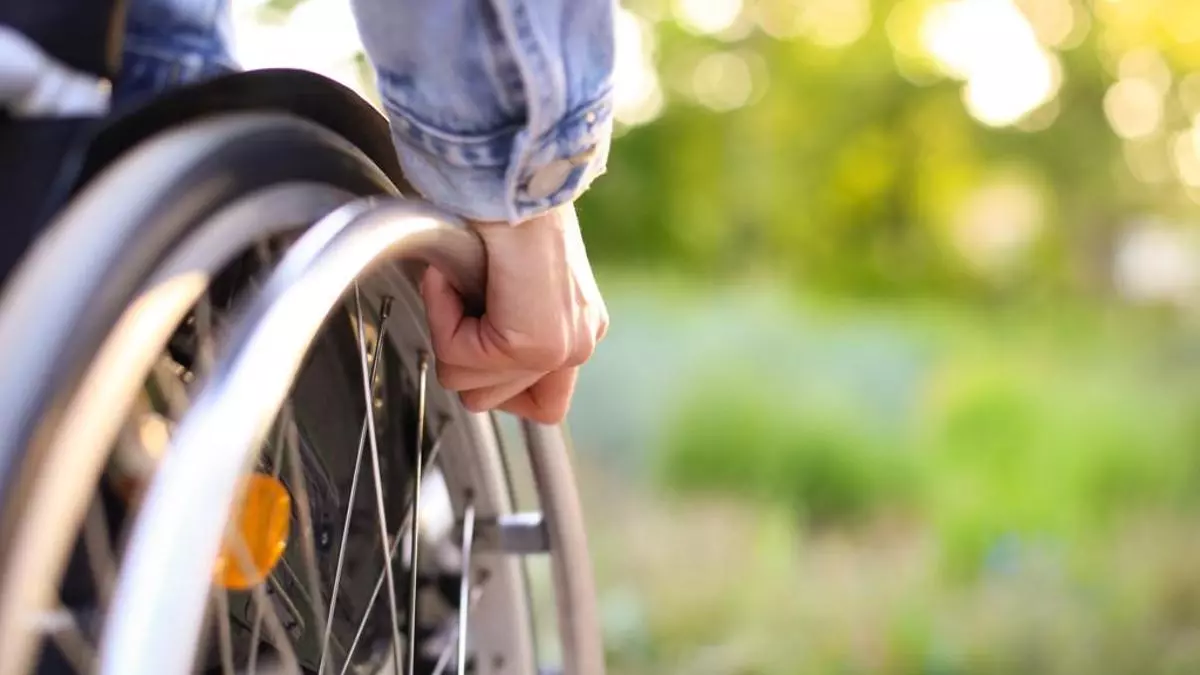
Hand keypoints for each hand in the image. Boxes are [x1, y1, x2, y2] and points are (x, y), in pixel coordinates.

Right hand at [420, 203, 608, 423]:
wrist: (507, 172)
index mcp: (577, 328)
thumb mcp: (506, 278)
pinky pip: (462, 361)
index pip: (537, 403)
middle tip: (464, 299)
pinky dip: (443, 318)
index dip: (485, 370)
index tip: (475, 319)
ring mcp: (563, 346)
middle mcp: (580, 342)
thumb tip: (460, 357)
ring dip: (450, 334)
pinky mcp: (537, 343)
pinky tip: (454, 279)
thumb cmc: (496, 206)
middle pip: (493, 401)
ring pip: (472, 390)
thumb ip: (498, 324)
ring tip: (461, 284)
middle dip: (461, 355)